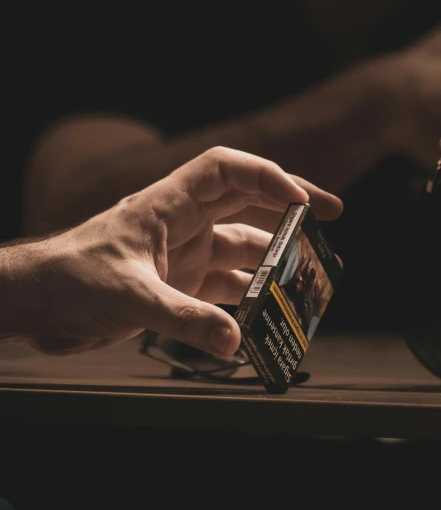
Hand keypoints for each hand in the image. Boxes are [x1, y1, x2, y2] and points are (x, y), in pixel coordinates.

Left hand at [23, 147, 342, 355]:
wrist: (40, 302)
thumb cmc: (70, 279)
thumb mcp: (128, 295)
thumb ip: (181, 317)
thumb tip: (234, 339)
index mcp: (168, 204)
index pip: (225, 170)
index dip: (266, 177)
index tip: (301, 201)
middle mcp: (182, 223)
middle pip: (245, 201)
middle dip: (288, 206)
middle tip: (331, 217)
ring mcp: (183, 254)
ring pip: (241, 246)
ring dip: (274, 258)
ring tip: (308, 273)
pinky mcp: (179, 285)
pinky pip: (227, 286)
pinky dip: (250, 297)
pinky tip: (270, 311)